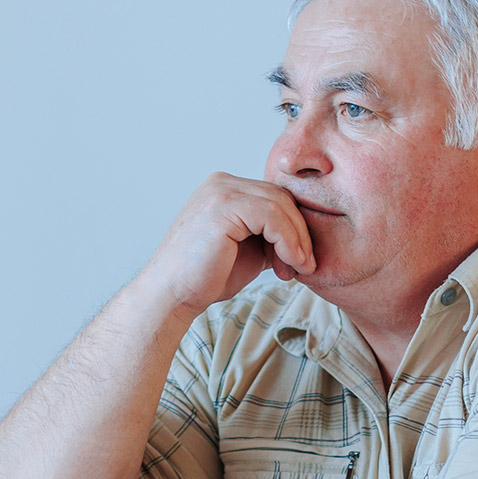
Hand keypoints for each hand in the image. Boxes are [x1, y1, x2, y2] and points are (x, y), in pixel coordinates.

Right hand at [139, 173, 316, 315]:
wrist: (172, 295)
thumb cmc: (204, 278)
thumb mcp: (248, 250)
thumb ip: (270, 235)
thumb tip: (305, 238)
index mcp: (223, 188)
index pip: (274, 197)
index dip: (293, 228)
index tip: (297, 261)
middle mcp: (221, 183)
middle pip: (280, 197)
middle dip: (299, 234)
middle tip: (303, 266)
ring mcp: (220, 191)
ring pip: (280, 205)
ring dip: (297, 240)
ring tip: (298, 269)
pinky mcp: (223, 206)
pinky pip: (273, 216)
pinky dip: (288, 241)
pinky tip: (288, 264)